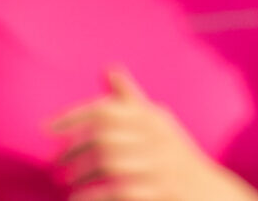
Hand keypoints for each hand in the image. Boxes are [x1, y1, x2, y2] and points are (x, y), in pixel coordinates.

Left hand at [49, 68, 255, 200]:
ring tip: (67, 181)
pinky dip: (93, 196)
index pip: (105, 109)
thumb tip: (110, 68)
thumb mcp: (159, 123)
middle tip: (55, 162)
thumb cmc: (177, 156)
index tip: (45, 127)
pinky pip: (117, 190)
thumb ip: (131, 100)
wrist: (212, 193)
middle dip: (73, 149)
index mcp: (153, 117)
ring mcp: (160, 164)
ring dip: (81, 173)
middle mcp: (157, 136)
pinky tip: (77, 199)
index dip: (72, 117)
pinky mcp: (160, 190)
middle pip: (103, 136)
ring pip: (109, 163)